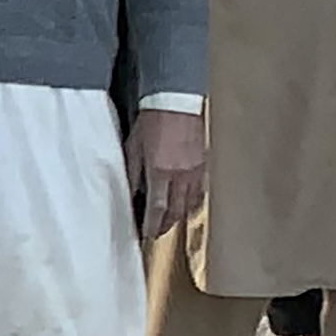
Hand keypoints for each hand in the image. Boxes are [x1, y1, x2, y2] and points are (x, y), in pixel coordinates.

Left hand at [130, 105, 212, 242]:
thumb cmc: (152, 121)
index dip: (151, 225)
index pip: (157, 208)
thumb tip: (130, 195)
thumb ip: (133, 174)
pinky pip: (201, 192)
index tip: (145, 233)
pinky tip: (185, 204)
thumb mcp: (134, 148)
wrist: (175, 102)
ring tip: (169, 221)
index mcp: (161, 171)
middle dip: (165, 225)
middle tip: (156, 231)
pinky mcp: (205, 165)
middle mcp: (181, 175)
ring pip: (190, 204)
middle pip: (175, 211)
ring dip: (179, 216)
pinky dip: (192, 202)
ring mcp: (196, 171)